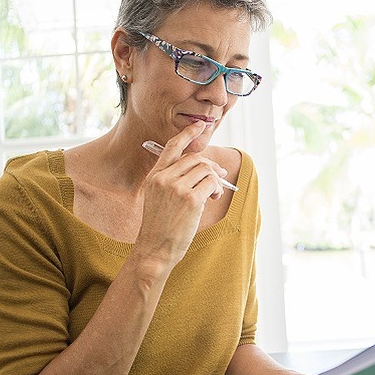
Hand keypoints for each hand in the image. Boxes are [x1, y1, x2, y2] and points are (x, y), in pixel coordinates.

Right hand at [135, 121, 227, 270]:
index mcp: (154, 177)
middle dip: (211, 166)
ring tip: (213, 194)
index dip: (187, 134)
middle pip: (195, 159)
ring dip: (215, 180)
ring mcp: (176, 188)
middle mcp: (163, 179)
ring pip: (206, 170)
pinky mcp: (190, 199)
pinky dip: (217, 189)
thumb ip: (174, 181)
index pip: (171, 148)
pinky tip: (213, 198)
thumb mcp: (159, 199)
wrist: (155, 249)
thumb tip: (205, 168)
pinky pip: (211, 183)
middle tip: (220, 177)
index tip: (199, 125)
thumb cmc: (160, 227)